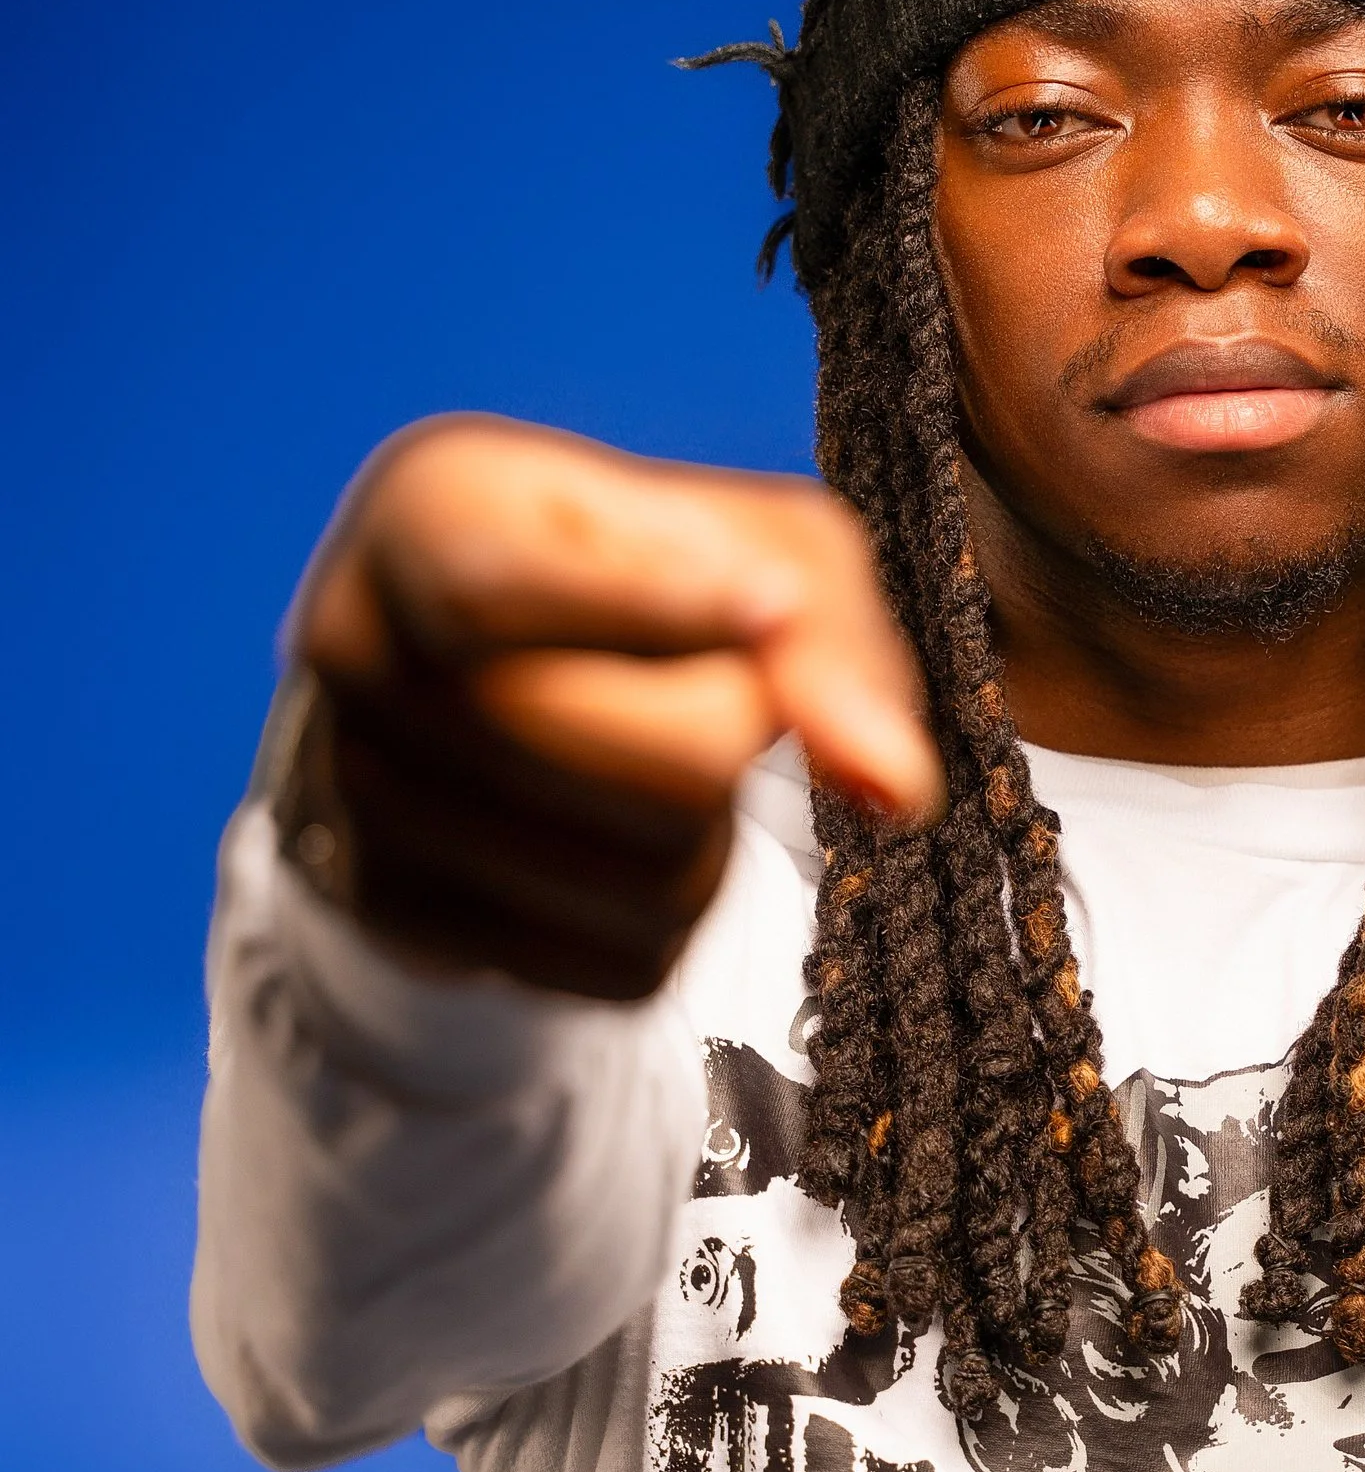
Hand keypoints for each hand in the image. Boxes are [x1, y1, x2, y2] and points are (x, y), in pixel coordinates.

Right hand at [278, 417, 941, 998]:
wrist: (455, 690)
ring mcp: (362, 795)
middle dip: (741, 735)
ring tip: (650, 760)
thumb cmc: (627, 582)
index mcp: (428, 509)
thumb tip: (894, 788)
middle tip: (721, 692)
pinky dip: (664, 915)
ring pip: (659, 877)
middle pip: (672, 760)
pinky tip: (608, 840)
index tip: (767, 608)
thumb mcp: (747, 544)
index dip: (670, 609)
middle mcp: (362, 649)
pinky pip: (625, 962)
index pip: (513, 583)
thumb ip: (829, 631)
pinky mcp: (400, 920)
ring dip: (709, 833)